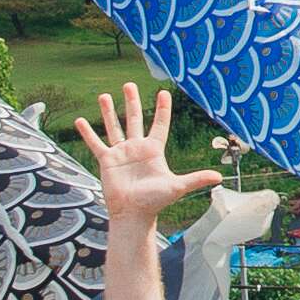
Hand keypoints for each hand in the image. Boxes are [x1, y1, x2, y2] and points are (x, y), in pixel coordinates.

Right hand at [75, 86, 221, 224]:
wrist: (133, 215)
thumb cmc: (155, 202)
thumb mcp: (177, 187)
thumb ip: (196, 179)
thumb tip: (220, 177)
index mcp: (154, 151)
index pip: (159, 125)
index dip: (162, 109)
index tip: (163, 92)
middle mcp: (137, 149)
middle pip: (134, 120)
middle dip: (131, 102)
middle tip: (129, 85)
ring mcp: (121, 154)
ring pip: (114, 127)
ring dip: (108, 112)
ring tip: (104, 95)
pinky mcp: (107, 161)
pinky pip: (96, 143)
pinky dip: (87, 133)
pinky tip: (80, 121)